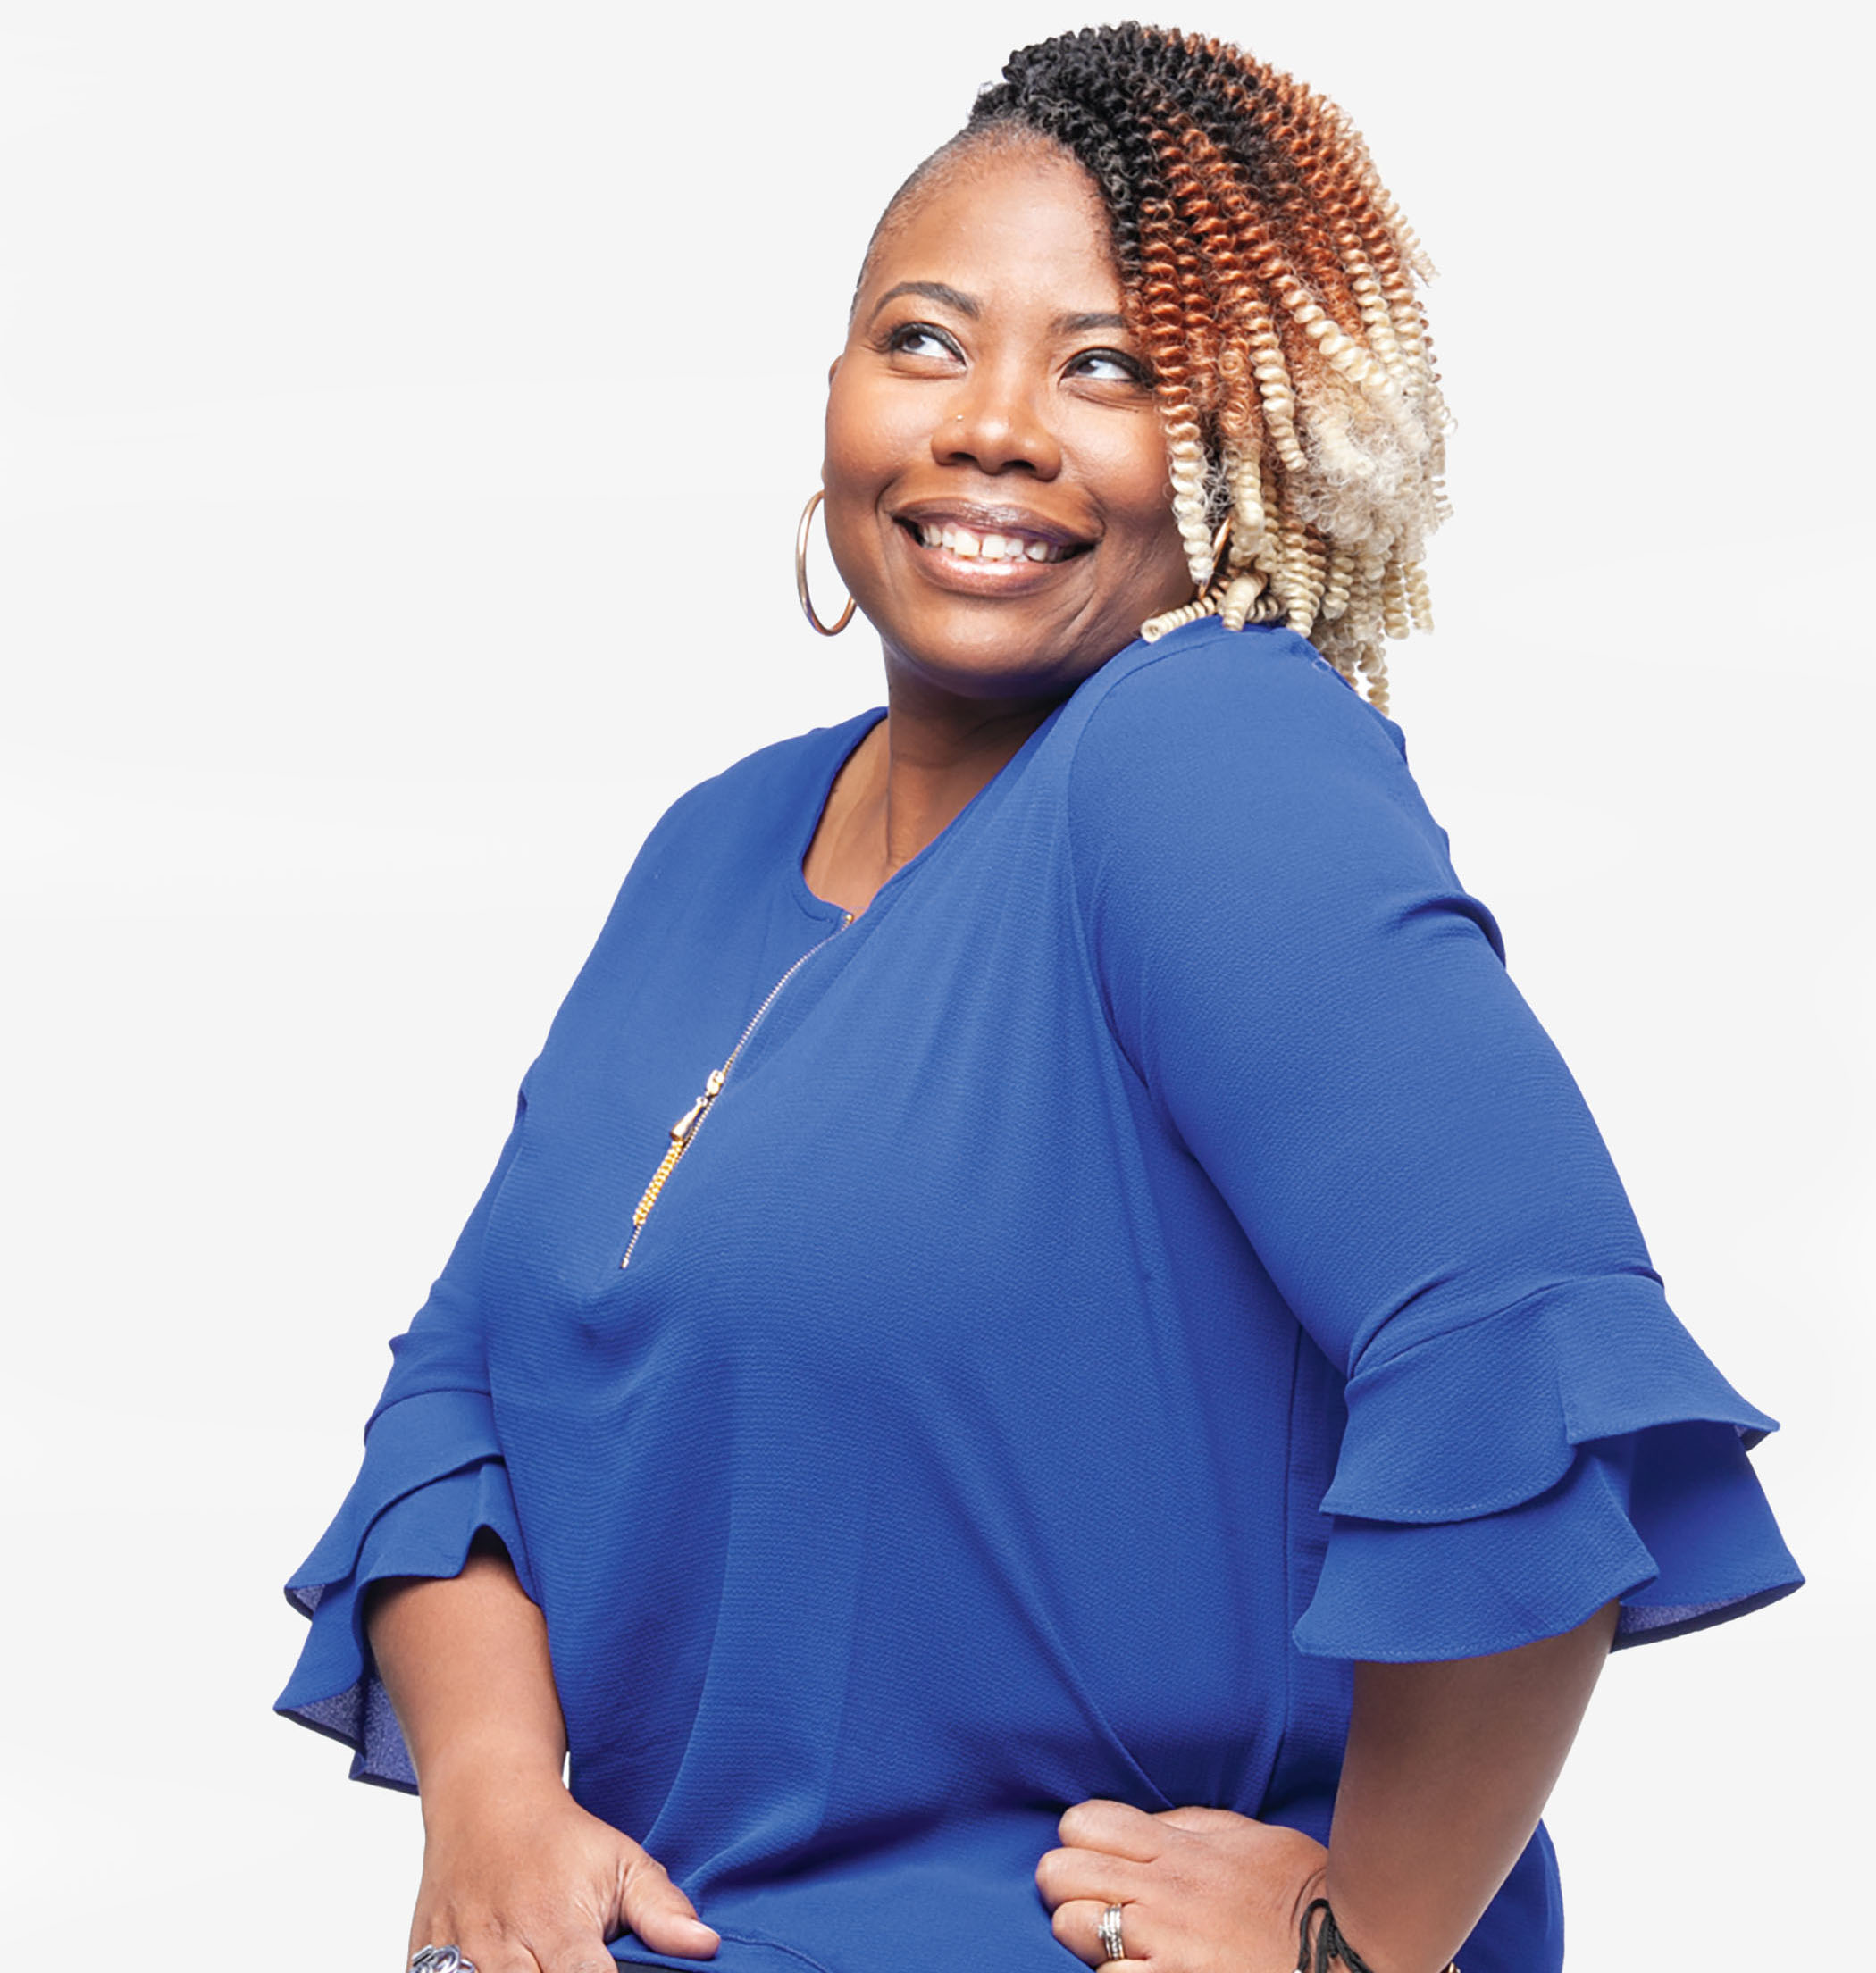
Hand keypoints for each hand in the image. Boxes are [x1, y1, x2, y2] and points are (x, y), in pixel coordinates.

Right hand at [406, 1771, 718, 1972]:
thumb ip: (662, 1910)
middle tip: (565, 1965)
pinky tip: (490, 1967)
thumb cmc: (559, 1838)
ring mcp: (456, 1955)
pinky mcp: (418, 1958)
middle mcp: (503, 1946)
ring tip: (537, 1963)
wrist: (484, 1799)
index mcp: (558, 1927)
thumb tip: (705, 1945)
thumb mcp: (622, 1861)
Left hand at [1036, 1799, 1326, 1972]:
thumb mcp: (1247, 1836)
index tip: (1096, 1859)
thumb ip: (1190, 1824)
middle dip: (1065, 1886)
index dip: (1080, 1840)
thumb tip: (1147, 1821)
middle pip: (1060, 1871)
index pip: (1084, 1822)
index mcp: (1176, 1848)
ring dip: (1080, 1936)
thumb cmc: (1303, 1890)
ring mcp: (1162, 1944)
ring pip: (1070, 1926)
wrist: (1344, 1950)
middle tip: (1091, 1903)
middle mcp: (1160, 1891)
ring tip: (1109, 1945)